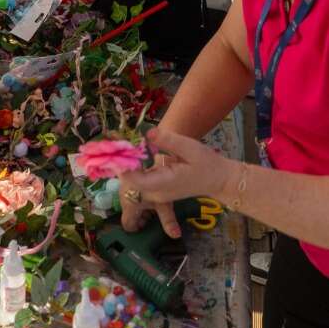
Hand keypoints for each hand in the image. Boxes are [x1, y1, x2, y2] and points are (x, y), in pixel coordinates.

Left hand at [119, 129, 234, 233]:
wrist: (218, 180)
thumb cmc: (207, 163)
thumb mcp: (190, 147)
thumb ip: (168, 141)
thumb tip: (146, 133)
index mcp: (164, 184)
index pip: (134, 180)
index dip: (121, 165)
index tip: (115, 147)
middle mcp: (156, 193)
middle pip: (128, 182)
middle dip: (118, 162)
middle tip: (110, 140)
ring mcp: (155, 194)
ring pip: (131, 182)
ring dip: (123, 163)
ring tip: (113, 143)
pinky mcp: (156, 190)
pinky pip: (139, 180)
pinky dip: (131, 166)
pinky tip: (126, 151)